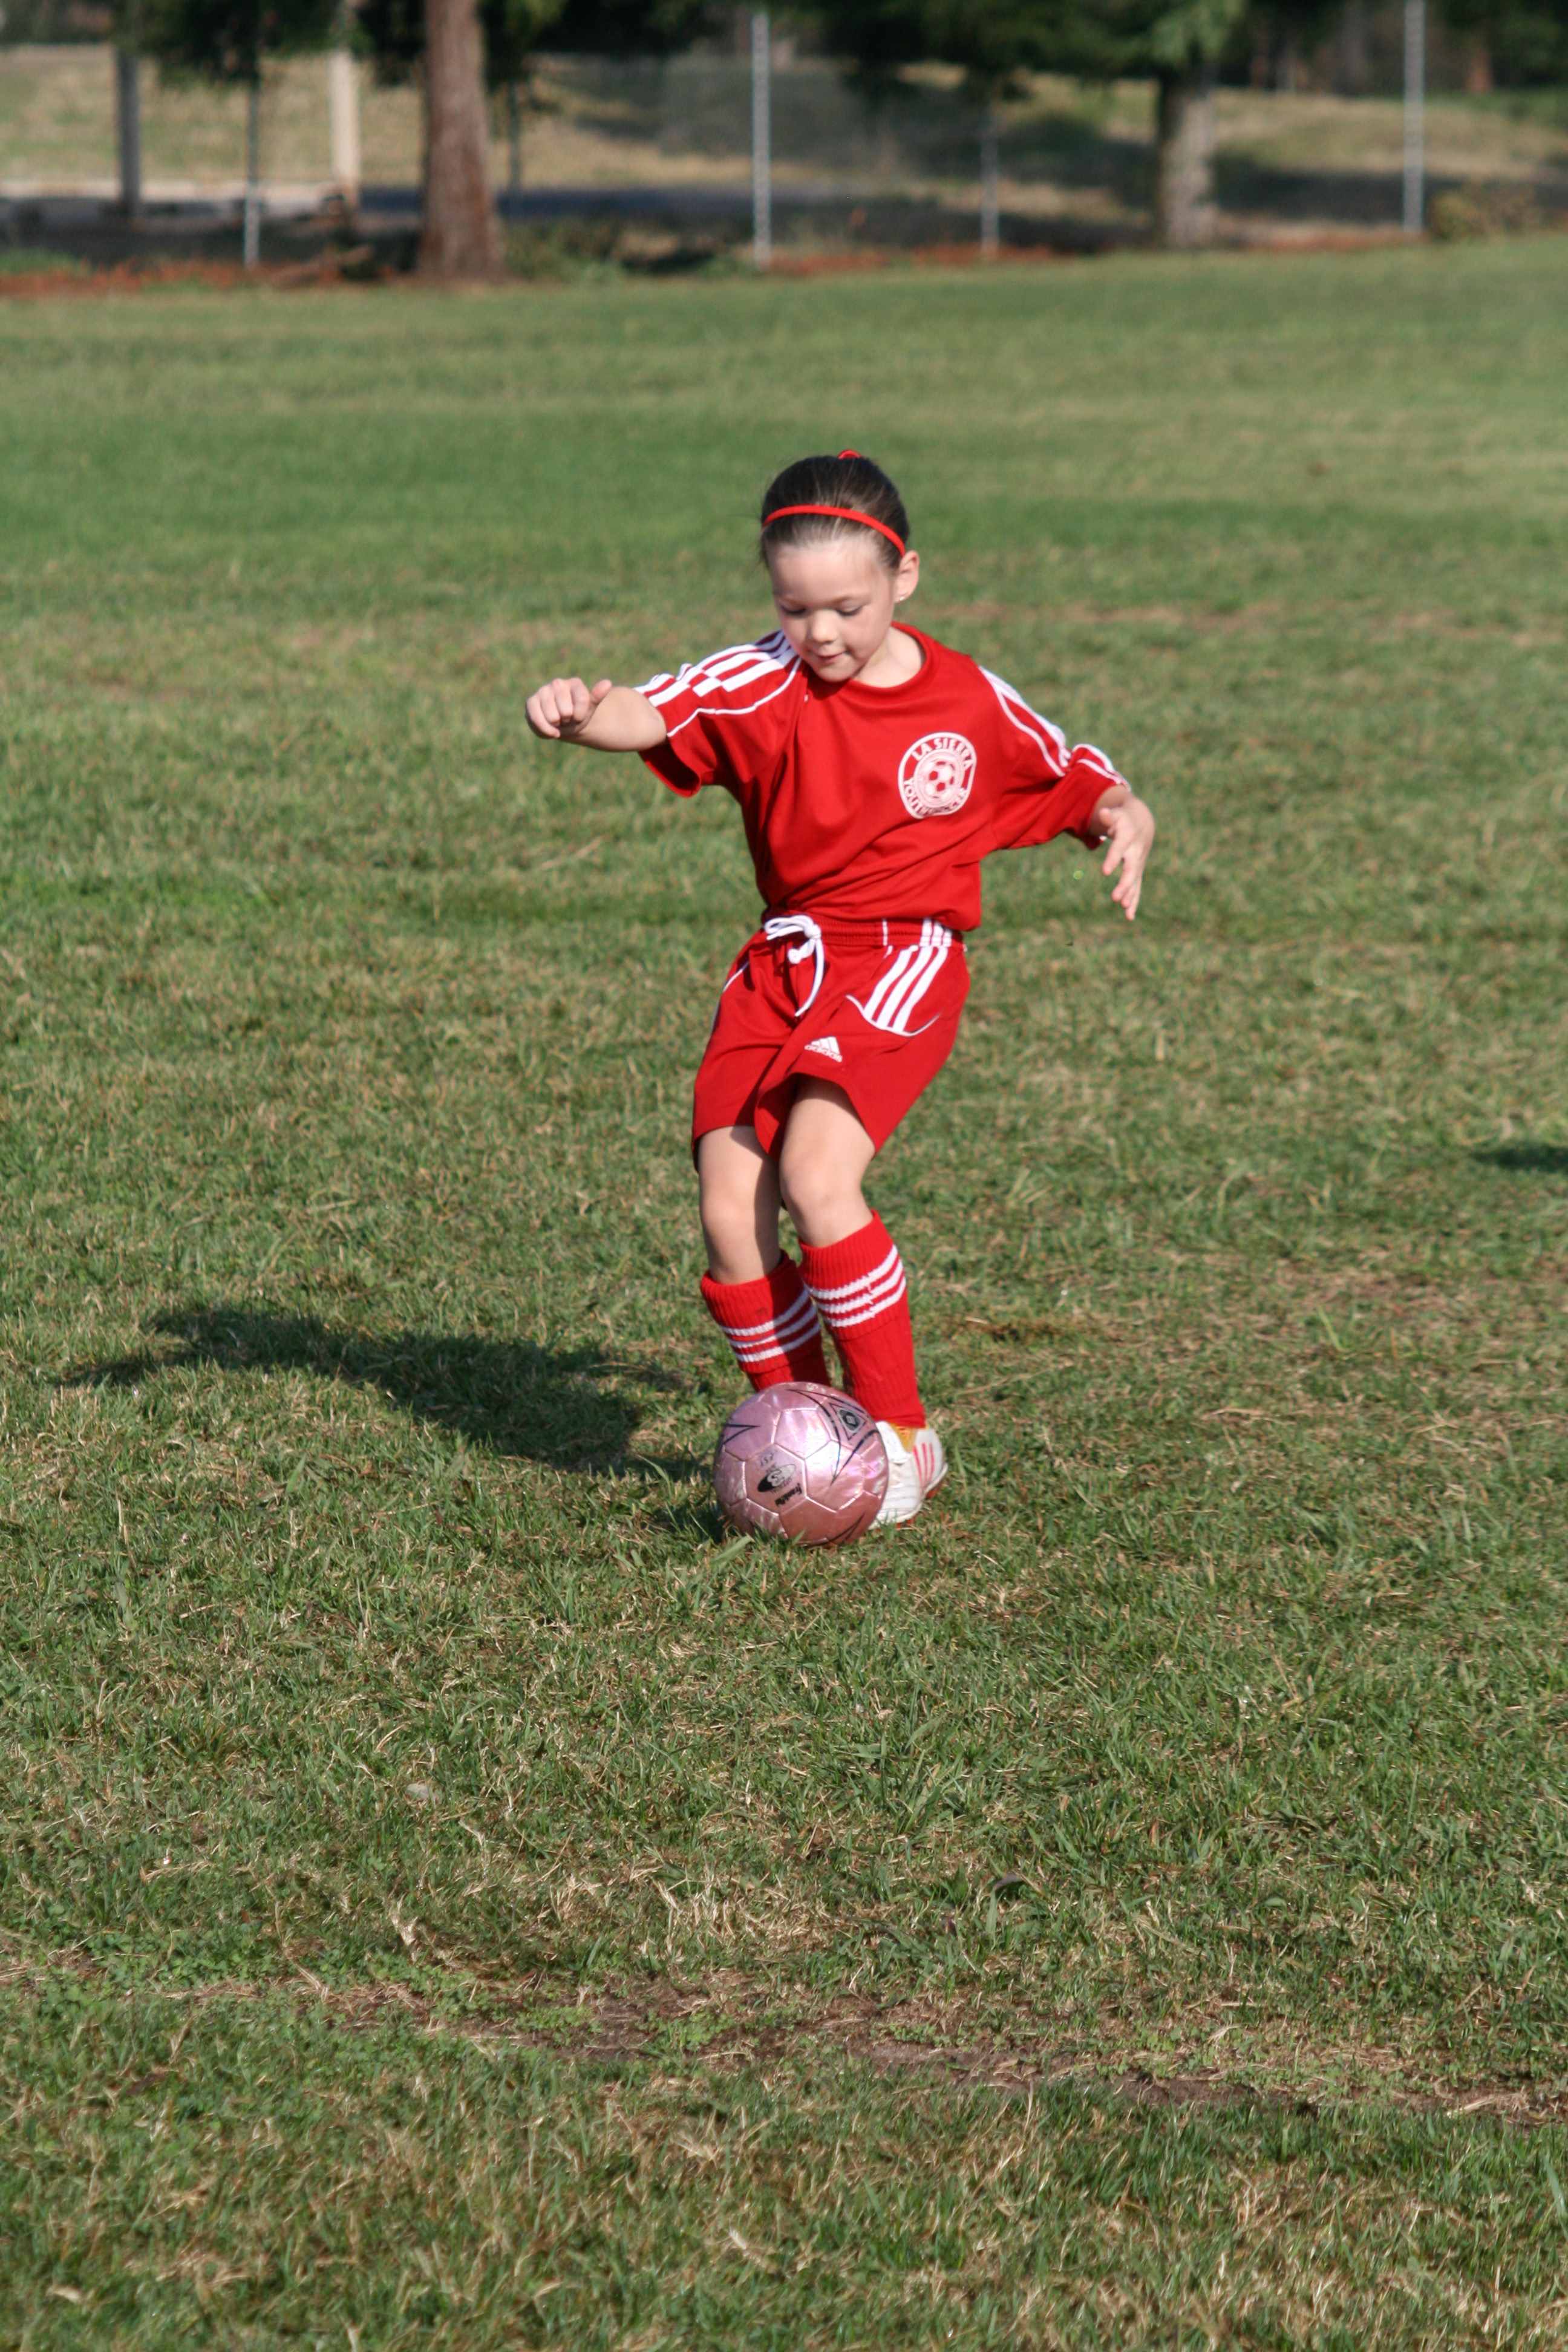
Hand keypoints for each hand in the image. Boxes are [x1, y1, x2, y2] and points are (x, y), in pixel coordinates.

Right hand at [526, 675, 613, 741]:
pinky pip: (537, 720)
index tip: (579, 715)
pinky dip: (545, 730)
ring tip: (557, 721)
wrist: (564, 724)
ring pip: (553, 717)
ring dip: (556, 726)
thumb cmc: (578, 715)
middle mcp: (558, 683)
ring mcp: (543, 691)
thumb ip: (597, 696)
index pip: (582, 701)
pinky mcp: (531, 702)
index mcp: (575, 683)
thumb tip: (607, 683)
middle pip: (566, 711)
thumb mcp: (590, 709)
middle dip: (567, 721)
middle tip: (566, 719)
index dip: (580, 715)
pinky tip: (549, 728)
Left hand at [1093, 791, 1154, 920]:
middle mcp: (1135, 852)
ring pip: (1135, 881)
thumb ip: (1108, 816)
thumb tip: (1102, 812)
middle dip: (1124, 884)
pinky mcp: (1138, 871)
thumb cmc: (1123, 818)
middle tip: (1115, 898)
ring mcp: (1138, 863)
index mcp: (1128, 837)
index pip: (1119, 849)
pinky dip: (1134, 901)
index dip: (1113, 859)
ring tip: (1125, 909)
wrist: (1143, 822)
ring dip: (1131, 895)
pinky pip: (1137, 888)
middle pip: (1131, 869)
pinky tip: (1129, 916)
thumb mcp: (1116, 814)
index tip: (1105, 872)